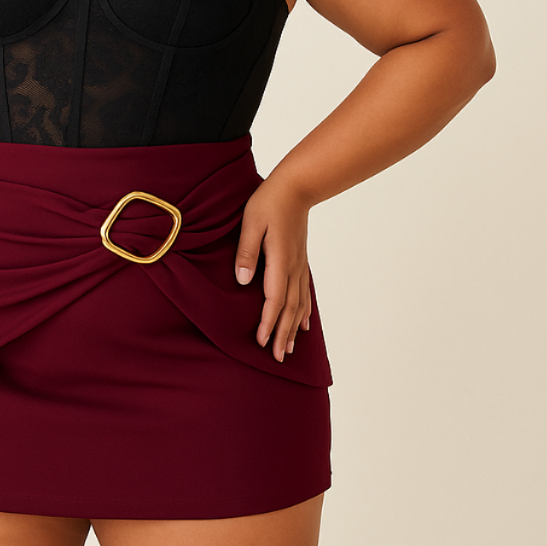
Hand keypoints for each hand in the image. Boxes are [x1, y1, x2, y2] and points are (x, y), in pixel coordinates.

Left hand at [234, 178, 311, 361]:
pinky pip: (304, 292)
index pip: (274, 299)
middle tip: (278, 358)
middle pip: (289, 308)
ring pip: (298, 303)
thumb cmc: (268, 202)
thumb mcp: (250, 223)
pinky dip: (304, 311)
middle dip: (282, 334)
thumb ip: (246, 252)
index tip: (262, 342)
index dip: (268, 322)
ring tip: (290, 348)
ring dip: (293, 327)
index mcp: (280, 260)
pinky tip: (304, 324)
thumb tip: (243, 280)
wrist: (296, 187)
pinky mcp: (300, 260)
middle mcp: (293, 267)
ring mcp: (299, 265)